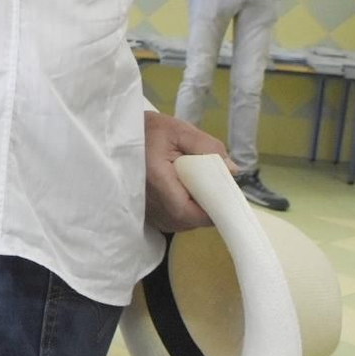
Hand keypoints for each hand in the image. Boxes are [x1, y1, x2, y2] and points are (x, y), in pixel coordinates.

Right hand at [144, 109, 235, 232]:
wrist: (123, 134)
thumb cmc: (152, 131)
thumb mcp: (180, 131)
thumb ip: (207, 147)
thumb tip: (231, 171)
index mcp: (156, 178)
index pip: (184, 210)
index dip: (207, 213)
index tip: (224, 203)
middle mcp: (145, 198)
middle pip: (183, 221)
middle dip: (204, 214)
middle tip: (215, 196)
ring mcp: (142, 207)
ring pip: (176, 224)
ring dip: (193, 216)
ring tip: (199, 196)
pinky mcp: (141, 210)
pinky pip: (167, 222)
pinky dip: (181, 216)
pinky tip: (185, 200)